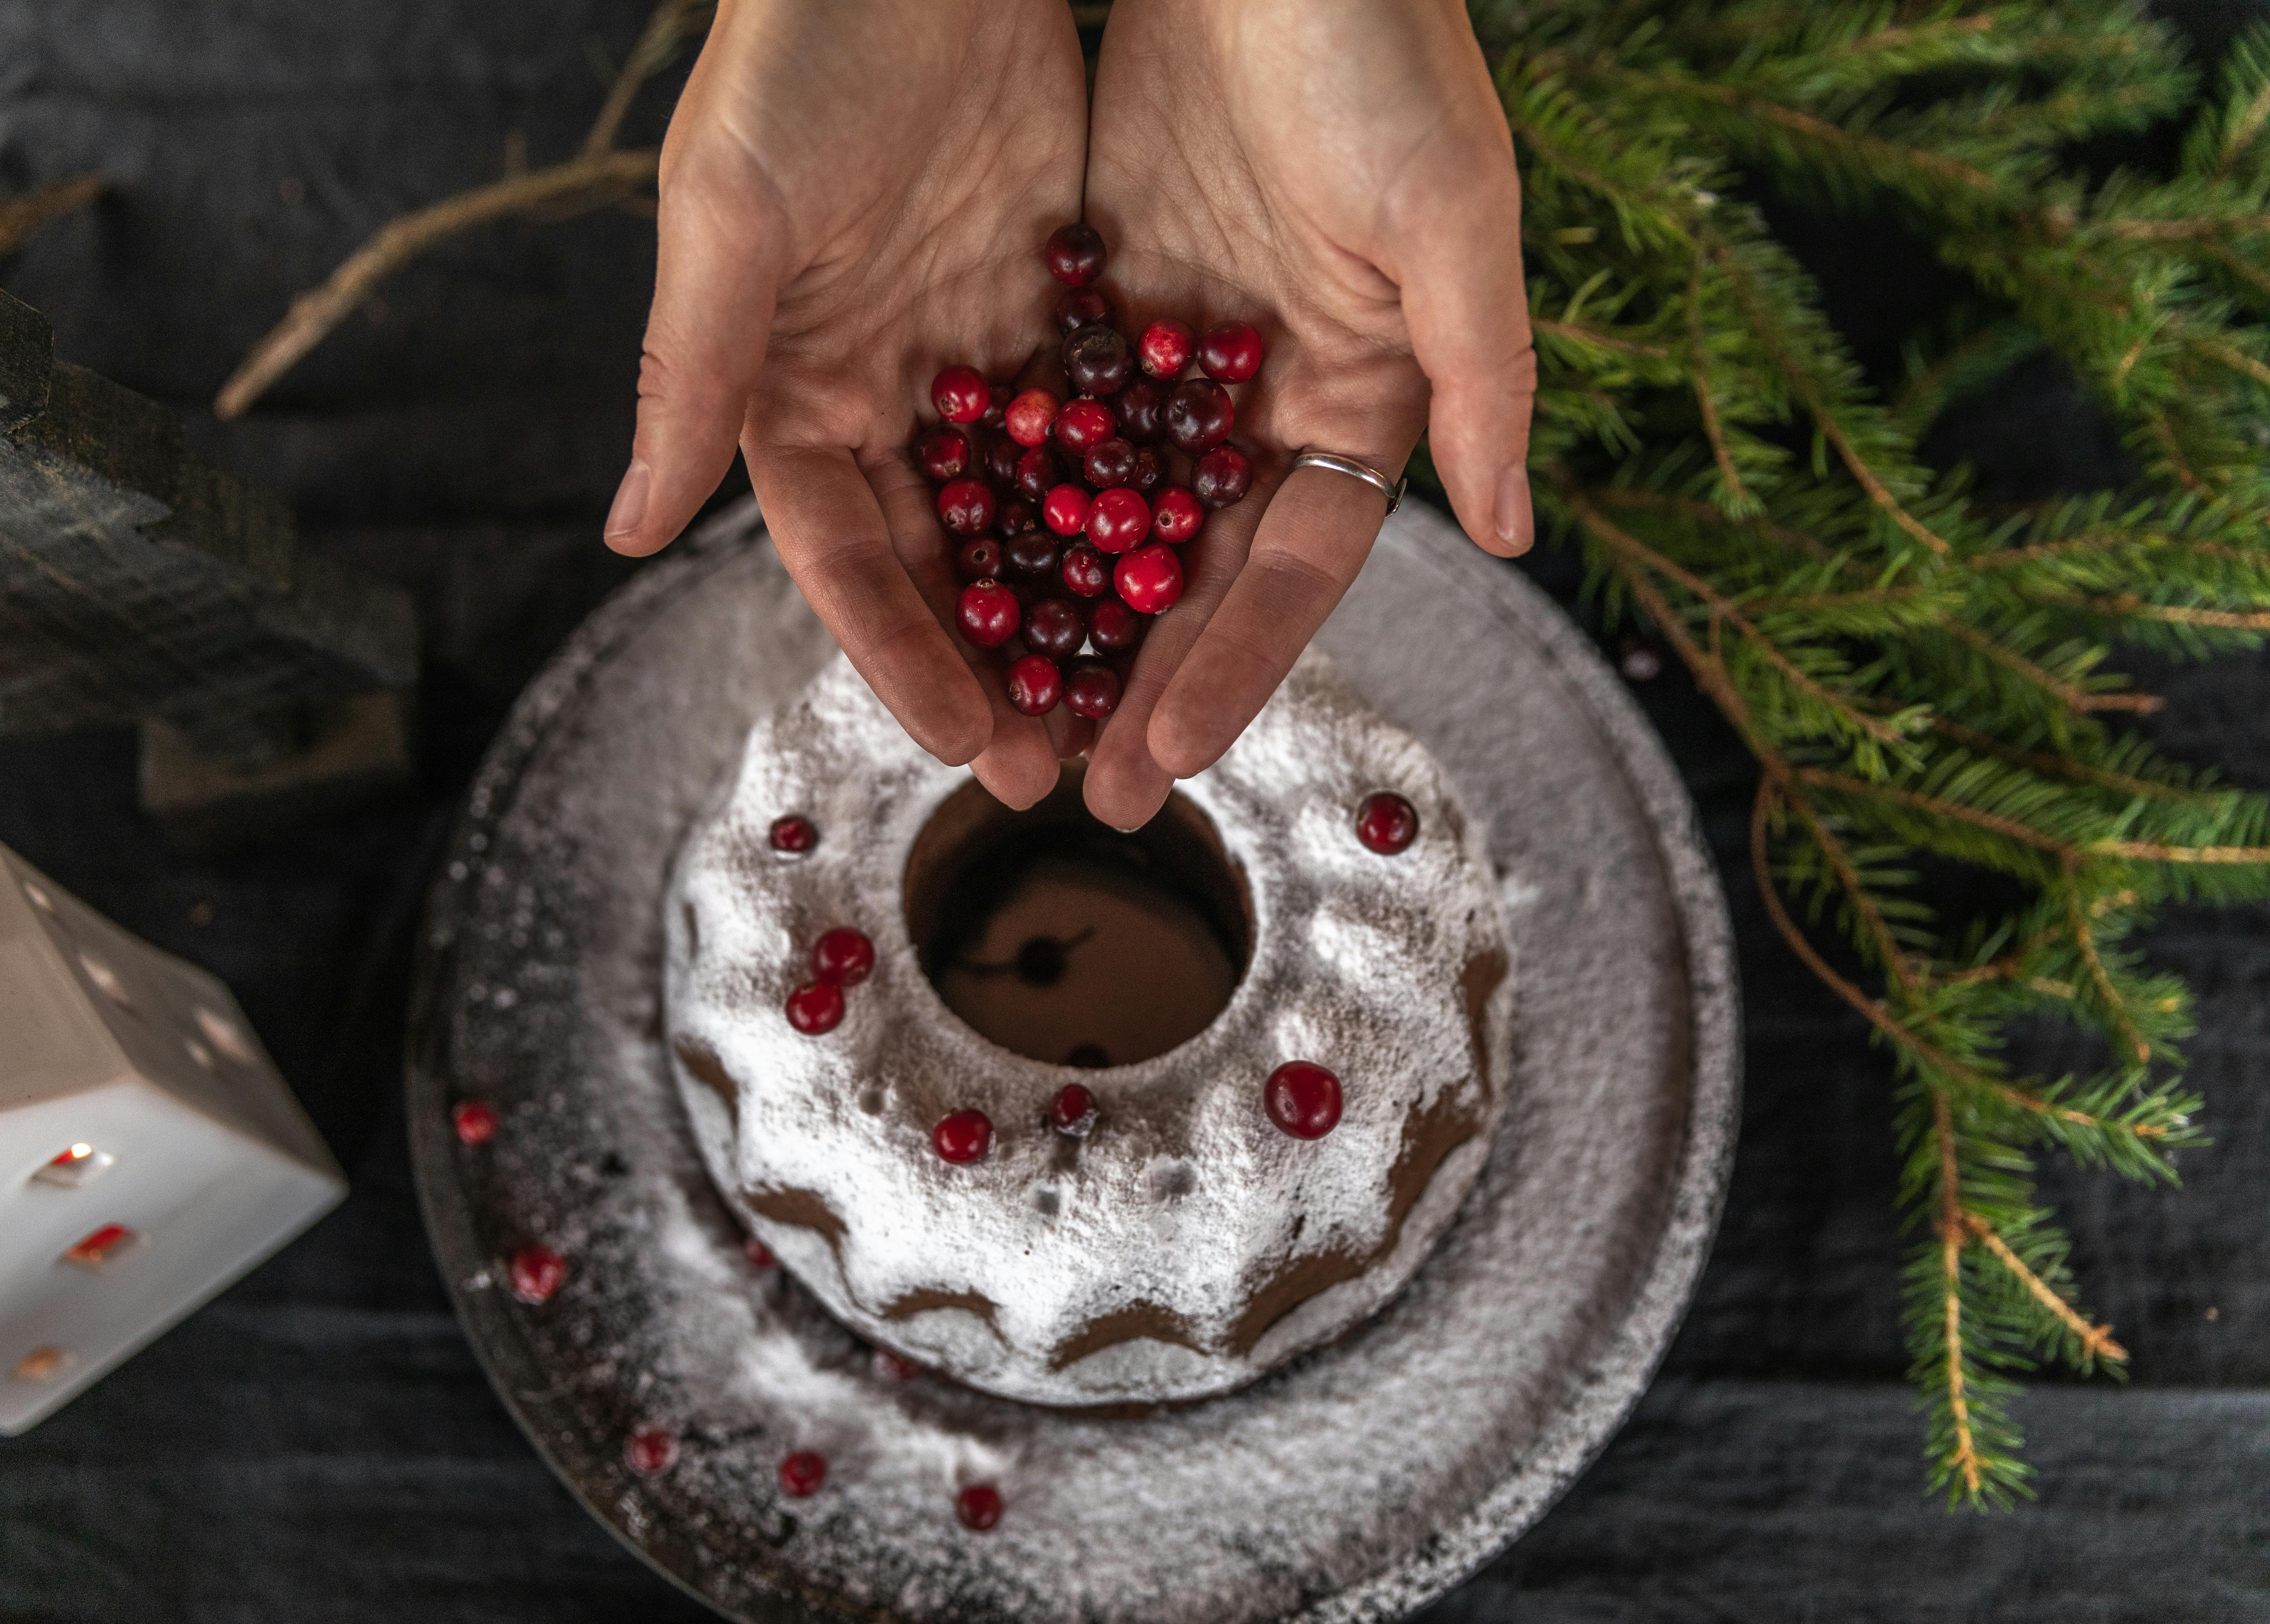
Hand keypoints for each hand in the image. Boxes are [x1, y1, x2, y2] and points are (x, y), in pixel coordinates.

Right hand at [604, 0, 1086, 807]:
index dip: (897, 650)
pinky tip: (1186, 576)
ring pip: (1025, 514)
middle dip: (995, 663)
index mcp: (790, 388)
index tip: (963, 739)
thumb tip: (628, 533)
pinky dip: (1132, 501)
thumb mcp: (730, 210)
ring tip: (1128, 706)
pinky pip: (1098, 427)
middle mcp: (881, 391)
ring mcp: (971, 357)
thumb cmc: (796, 50)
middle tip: (1059, 765)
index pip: (842, 553)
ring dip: (1071, 610)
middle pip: (940, 559)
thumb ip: (690, 375)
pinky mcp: (1054, 307)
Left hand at [1078, 0, 1533, 828]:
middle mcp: (1266, 392)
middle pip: (1194, 569)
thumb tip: (1505, 533)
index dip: (1233, 671)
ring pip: (1112, 515)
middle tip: (1077, 791)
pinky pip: (1046, 423)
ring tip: (1003, 719)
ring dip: (1063, 618)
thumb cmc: (1378, 42)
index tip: (1162, 763)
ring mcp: (1178, 352)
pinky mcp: (1097, 293)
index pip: (1293, 568)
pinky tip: (952, 582)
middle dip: (1139, 681)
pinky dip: (1007, 501)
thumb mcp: (1448, 206)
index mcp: (1360, 392)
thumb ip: (1478, 373)